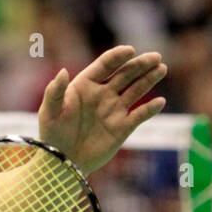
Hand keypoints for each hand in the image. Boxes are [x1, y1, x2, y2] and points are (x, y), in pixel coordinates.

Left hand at [38, 46, 166, 175]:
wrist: (63, 161)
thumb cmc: (52, 134)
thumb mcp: (50, 111)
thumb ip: (55, 91)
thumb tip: (63, 71)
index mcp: (85, 85)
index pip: (105, 65)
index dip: (117, 56)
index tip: (129, 50)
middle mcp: (102, 93)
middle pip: (125, 74)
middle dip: (140, 64)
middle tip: (156, 57)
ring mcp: (114, 109)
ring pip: (136, 90)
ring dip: (149, 79)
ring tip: (161, 68)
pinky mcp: (123, 127)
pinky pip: (140, 115)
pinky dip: (150, 109)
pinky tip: (159, 102)